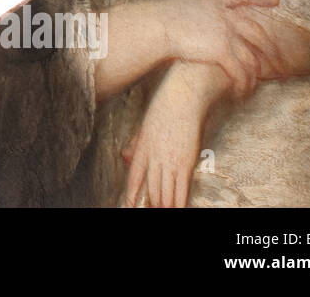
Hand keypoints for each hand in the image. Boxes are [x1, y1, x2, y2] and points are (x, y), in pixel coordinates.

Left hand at [122, 63, 212, 206]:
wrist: (184, 95)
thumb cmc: (166, 107)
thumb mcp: (146, 125)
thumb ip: (136, 144)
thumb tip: (124, 159)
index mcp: (143, 147)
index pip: (134, 177)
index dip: (131, 194)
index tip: (127, 206)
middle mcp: (154, 156)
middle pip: (151, 188)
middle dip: (151, 204)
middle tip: (150, 212)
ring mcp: (170, 160)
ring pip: (165, 191)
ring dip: (164, 206)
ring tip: (162, 214)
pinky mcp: (186, 160)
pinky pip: (181, 187)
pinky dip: (179, 201)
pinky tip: (177, 209)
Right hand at [161, 0, 281, 98]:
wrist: (158, 25)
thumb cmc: (166, 17)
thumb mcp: (189, 4)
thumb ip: (205, 10)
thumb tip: (214, 21)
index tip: (274, 0)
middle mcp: (227, 15)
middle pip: (257, 33)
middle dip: (270, 50)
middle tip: (277, 62)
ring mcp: (227, 33)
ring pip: (251, 58)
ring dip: (254, 76)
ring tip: (252, 85)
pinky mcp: (221, 51)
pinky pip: (239, 72)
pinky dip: (242, 84)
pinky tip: (240, 92)